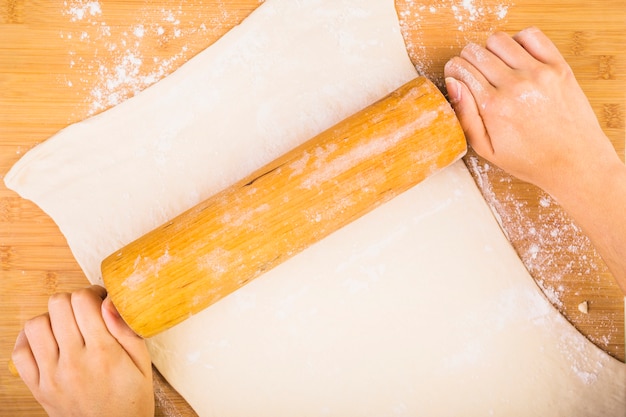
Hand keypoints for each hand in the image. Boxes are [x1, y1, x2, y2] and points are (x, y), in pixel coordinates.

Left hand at [11, 285, 154, 416]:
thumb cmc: (132, 401)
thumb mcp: (144, 364)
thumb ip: (128, 330)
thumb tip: (109, 301)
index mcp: (104, 352)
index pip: (83, 300)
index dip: (92, 293)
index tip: (100, 300)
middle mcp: (74, 361)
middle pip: (58, 305)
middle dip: (73, 301)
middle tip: (85, 311)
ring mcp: (52, 375)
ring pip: (36, 324)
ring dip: (51, 319)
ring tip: (66, 327)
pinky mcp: (39, 387)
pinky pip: (20, 353)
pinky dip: (29, 340)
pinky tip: (46, 340)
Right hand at [443, 27, 620, 197]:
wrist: (574, 161)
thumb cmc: (529, 159)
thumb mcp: (486, 149)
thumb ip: (464, 116)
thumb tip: (452, 83)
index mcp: (493, 106)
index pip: (460, 69)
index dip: (454, 71)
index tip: (457, 76)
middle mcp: (514, 86)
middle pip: (475, 52)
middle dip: (468, 60)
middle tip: (474, 72)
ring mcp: (538, 73)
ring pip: (498, 40)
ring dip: (491, 49)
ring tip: (496, 65)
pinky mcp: (558, 66)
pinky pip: (530, 35)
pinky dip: (518, 41)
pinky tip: (517, 59)